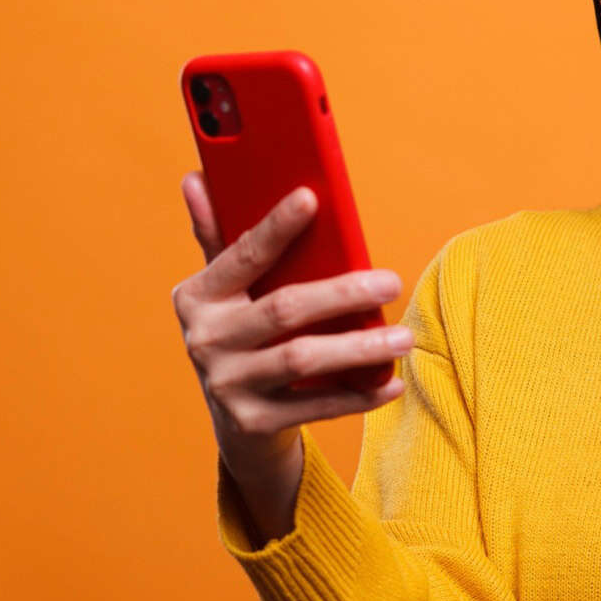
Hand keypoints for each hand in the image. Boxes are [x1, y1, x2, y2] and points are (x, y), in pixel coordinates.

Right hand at [173, 172, 409, 525]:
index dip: (275, 227)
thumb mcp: (224, 289)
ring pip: (302, 359)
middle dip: (341, 294)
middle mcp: (205, 340)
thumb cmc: (241, 333)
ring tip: (404, 336)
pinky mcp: (253, 423)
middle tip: (391, 282)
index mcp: (197, 296)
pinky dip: (357, 396)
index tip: (311, 198)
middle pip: (282, 309)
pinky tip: (392, 382)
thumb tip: (196, 177)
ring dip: (359, 348)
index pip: (242, 255)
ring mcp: (227, 385)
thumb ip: (217, 236)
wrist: (236, 421)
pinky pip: (315, 407)